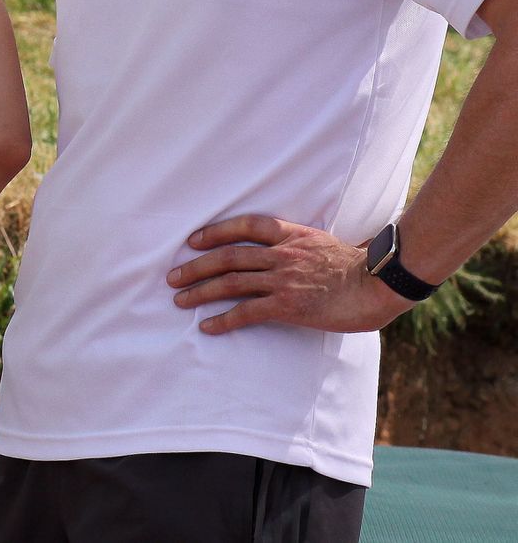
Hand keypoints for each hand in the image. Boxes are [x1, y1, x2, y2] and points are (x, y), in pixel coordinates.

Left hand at [168, 214, 413, 334]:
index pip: (244, 226)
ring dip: (200, 291)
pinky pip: (247, 312)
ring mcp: (282, 279)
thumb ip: (296, 244)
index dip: (215, 232)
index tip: (193, 240)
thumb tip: (280, 249)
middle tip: (172, 276)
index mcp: (290, 235)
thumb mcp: (321, 242)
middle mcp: (281, 254)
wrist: (378, 284)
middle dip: (195, 266)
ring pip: (230, 283)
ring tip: (179, 300)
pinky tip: (207, 326)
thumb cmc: (356, 267)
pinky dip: (223, 319)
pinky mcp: (288, 306)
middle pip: (227, 256)